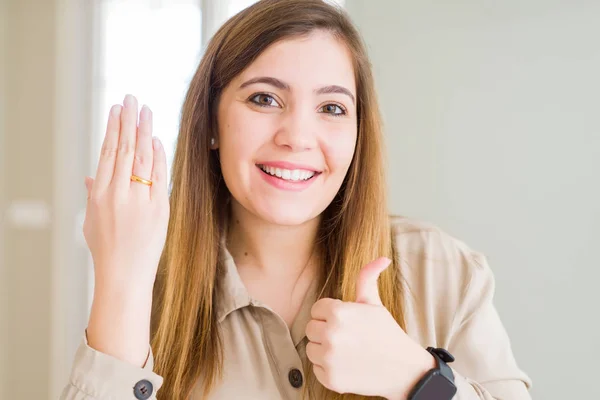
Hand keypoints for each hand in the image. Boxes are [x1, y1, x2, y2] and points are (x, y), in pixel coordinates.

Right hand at [83, 94, 169, 290]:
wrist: (124, 276)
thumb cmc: (107, 250)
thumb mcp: (92, 221)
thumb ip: (93, 194)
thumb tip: (90, 175)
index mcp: (99, 194)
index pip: (107, 152)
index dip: (113, 129)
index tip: (116, 110)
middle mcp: (118, 193)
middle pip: (125, 148)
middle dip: (129, 121)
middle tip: (132, 98)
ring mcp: (140, 200)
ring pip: (143, 157)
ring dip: (145, 131)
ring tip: (146, 111)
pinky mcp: (159, 208)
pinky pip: (159, 176)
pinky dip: (159, 156)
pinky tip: (157, 139)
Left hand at [305, 257, 435, 398]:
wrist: (403, 369)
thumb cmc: (386, 333)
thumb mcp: (374, 303)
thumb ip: (367, 278)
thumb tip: (383, 258)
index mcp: (338, 313)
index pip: (317, 309)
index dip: (331, 314)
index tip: (346, 322)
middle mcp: (330, 335)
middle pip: (311, 329)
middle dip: (325, 331)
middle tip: (347, 337)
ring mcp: (329, 359)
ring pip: (311, 349)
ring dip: (324, 350)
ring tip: (347, 350)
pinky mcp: (330, 379)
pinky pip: (316, 369)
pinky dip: (328, 368)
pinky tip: (347, 365)